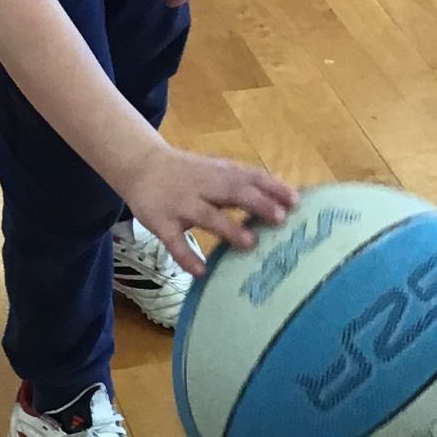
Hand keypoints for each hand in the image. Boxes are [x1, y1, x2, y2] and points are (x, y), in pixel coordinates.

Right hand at [120, 143, 296, 268]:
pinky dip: (187, 256)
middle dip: (256, 203)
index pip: (250, 176)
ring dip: (228, 228)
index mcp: (220, 173)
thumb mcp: (216, 171)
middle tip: (280, 219)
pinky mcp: (161, 222)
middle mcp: (203, 186)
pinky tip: (201, 272)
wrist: (141, 165)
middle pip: (232, 191)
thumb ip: (244, 184)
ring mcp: (181, 204)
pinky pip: (174, 241)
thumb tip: (285, 201)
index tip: (296, 202)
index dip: (273, 187)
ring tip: (249, 244)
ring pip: (206, 215)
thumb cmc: (189, 174)